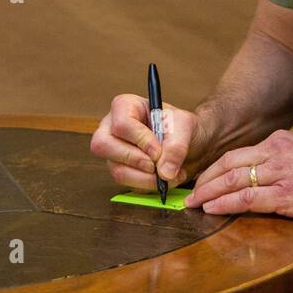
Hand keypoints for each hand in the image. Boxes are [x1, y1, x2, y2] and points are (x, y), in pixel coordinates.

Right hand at [90, 94, 208, 190]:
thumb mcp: (184, 126)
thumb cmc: (181, 127)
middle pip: (103, 146)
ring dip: (146, 178)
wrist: (189, 144)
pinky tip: (165, 179)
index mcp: (124, 107)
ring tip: (169, 174)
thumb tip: (164, 172)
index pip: (121, 124)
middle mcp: (111, 128)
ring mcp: (113, 152)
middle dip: (134, 160)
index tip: (158, 151)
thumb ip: (176, 146)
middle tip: (157, 166)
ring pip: (116, 170)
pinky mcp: (120, 171)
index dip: (140, 140)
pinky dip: (149, 186)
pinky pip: (127, 184)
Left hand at [184, 129, 292, 222]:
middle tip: (190, 191)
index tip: (203, 178)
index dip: (216, 167)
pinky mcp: (287, 194)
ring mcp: (281, 172)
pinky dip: (225, 203)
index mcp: (280, 140)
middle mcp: (277, 151)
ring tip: (193, 202)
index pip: (239, 153)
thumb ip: (282, 161)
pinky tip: (211, 208)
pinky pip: (247, 198)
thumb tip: (260, 174)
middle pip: (229, 162)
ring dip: (208, 192)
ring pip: (233, 180)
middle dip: (205, 178)